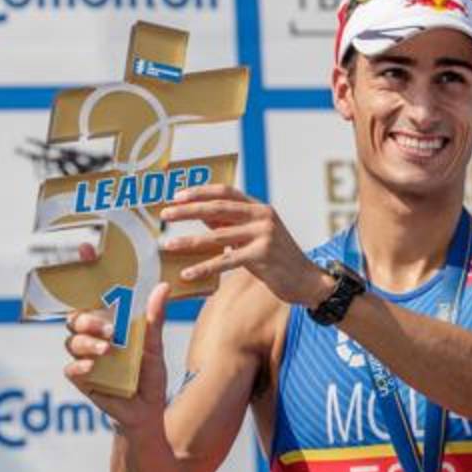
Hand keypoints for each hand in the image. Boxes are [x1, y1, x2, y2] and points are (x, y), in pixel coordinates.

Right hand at [63, 276, 169, 436]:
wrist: (147, 411)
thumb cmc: (149, 375)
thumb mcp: (154, 345)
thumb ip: (154, 319)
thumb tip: (162, 287)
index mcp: (110, 323)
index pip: (93, 294)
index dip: (85, 271)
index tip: (86, 249)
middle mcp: (93, 336)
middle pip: (75, 317)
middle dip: (86, 318)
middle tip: (107, 328)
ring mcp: (85, 357)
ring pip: (71, 341)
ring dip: (87, 343)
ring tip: (107, 349)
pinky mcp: (82, 379)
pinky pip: (71, 369)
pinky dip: (80, 366)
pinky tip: (92, 367)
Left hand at [158, 185, 331, 306]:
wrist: (306, 279)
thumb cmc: (278, 258)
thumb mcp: (256, 234)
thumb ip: (232, 223)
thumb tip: (201, 213)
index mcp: (259, 208)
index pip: (225, 192)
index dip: (200, 192)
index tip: (177, 196)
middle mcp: (262, 216)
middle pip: (218, 208)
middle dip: (188, 210)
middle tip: (165, 214)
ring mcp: (264, 235)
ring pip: (218, 236)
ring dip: (190, 241)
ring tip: (168, 244)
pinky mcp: (262, 256)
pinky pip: (226, 261)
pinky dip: (204, 267)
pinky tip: (188, 273)